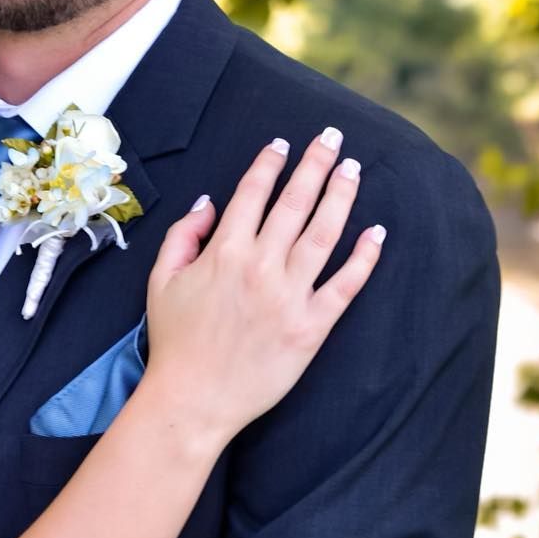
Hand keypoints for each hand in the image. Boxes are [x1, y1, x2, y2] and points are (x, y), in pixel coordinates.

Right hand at [140, 128, 384, 446]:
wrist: (194, 399)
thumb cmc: (174, 341)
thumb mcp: (161, 281)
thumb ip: (183, 236)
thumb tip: (209, 203)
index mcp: (223, 252)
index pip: (252, 194)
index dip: (269, 163)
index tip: (283, 143)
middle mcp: (260, 266)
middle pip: (294, 203)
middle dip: (314, 164)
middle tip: (332, 138)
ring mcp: (289, 296)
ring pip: (324, 233)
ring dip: (341, 197)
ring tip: (353, 170)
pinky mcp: (311, 326)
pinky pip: (345, 285)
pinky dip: (364, 257)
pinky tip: (377, 232)